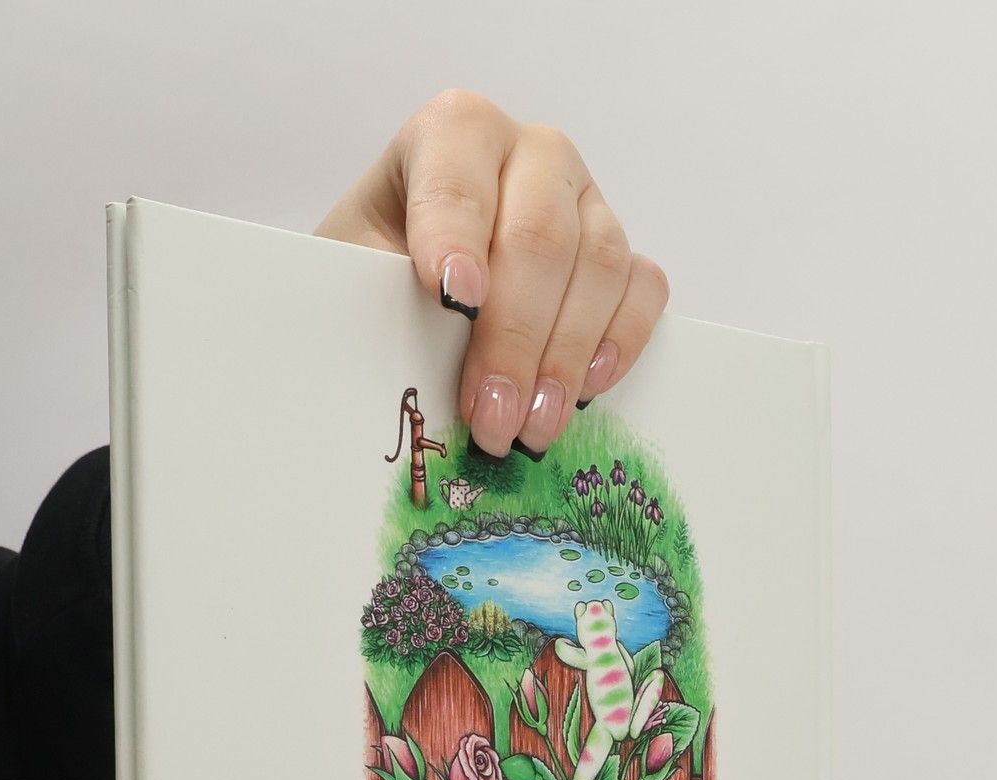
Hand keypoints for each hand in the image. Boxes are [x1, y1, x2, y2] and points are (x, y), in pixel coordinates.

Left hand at [316, 90, 669, 459]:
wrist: (403, 283)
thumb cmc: (376, 273)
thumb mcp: (353, 273)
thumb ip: (375, 294)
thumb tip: (405, 361)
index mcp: (455, 134)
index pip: (459, 175)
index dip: (456, 237)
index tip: (451, 300)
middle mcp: (531, 155)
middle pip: (541, 236)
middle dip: (514, 338)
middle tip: (492, 418)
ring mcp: (585, 201)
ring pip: (599, 265)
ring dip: (565, 359)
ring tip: (530, 429)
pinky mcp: (620, 253)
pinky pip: (643, 289)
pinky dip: (621, 342)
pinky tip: (587, 390)